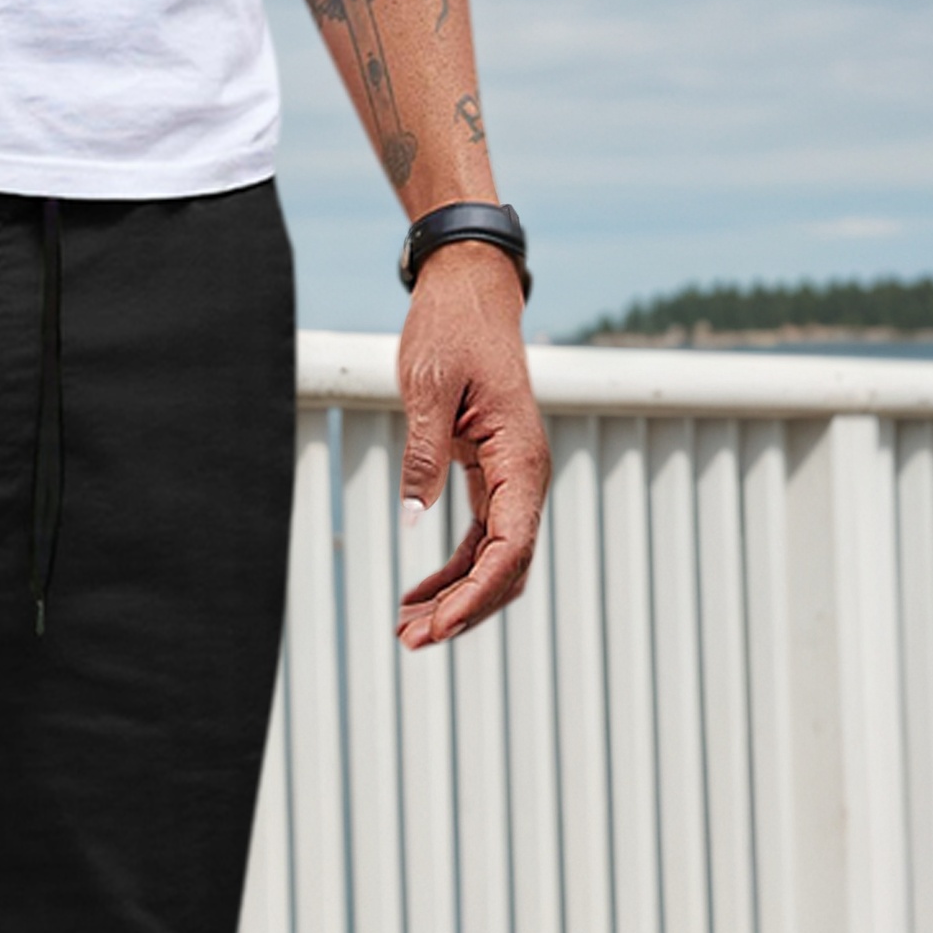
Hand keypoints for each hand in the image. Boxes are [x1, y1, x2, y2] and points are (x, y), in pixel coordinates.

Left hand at [394, 241, 548, 648]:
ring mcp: (512, 479)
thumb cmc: (451, 329)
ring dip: (455, 600)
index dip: (474, 595)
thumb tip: (416, 516)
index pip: (509, 547)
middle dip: (462, 611)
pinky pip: (479, 542)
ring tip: (406, 631)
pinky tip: (417, 596)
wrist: (469, 291)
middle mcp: (526, 474)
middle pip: (507, 567)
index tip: (436, 627)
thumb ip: (424, 453)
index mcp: (520, 455)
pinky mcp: (493, 478)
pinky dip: (451, 574)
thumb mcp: (426, 387)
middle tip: (409, 642)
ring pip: (494, 562)